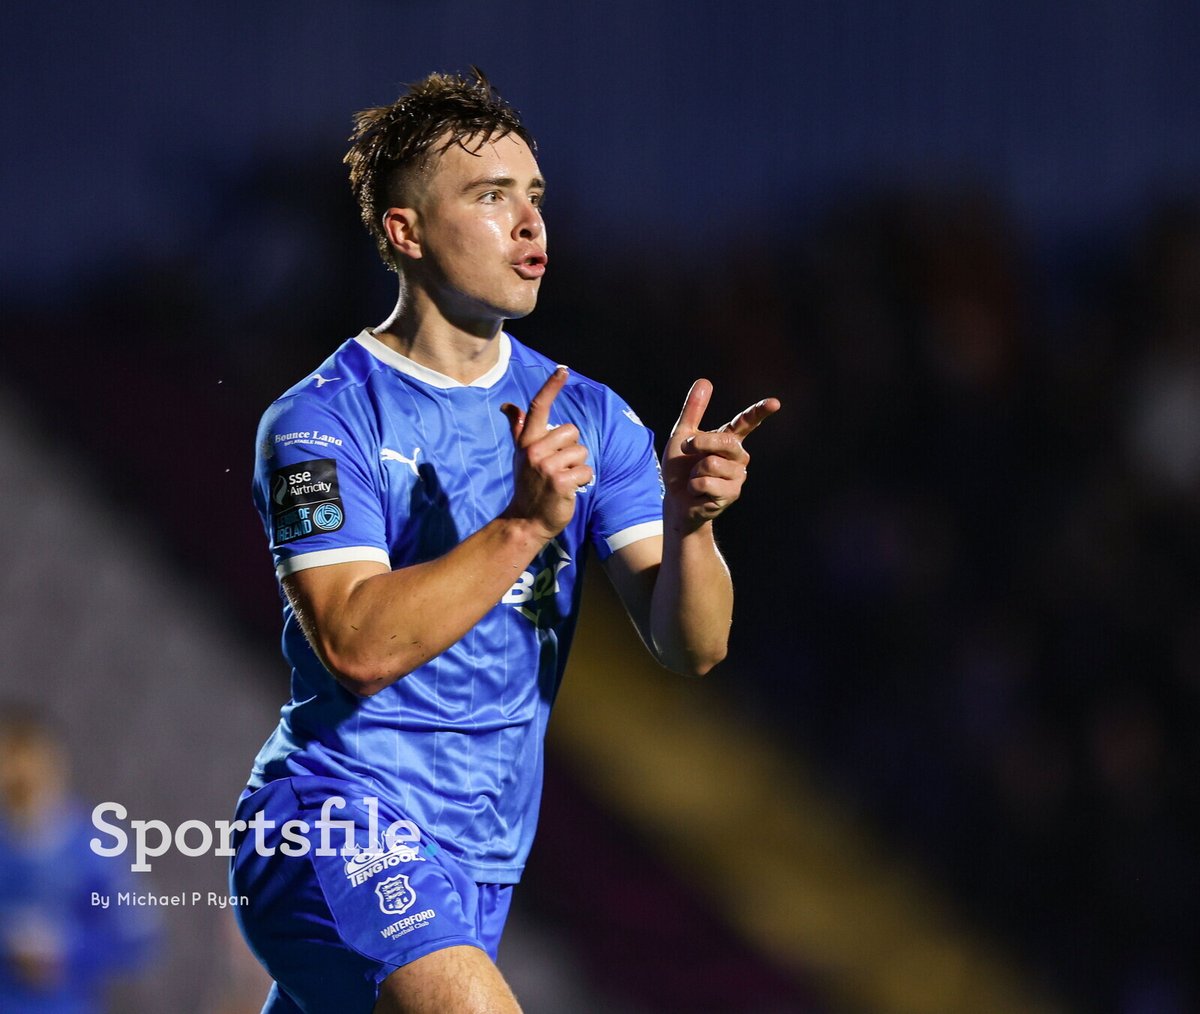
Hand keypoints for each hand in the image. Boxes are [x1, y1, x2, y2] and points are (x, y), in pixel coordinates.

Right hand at [500, 367, 593, 540]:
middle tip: (558, 467)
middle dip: (572, 449)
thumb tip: (509, 406)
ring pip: (582, 452)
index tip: (563, 370)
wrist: (526, 520)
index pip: (538, 407)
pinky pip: (586, 470)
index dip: (552, 387)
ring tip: (562, 479)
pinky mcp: (560, 481)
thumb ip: (519, 429)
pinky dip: (582, 481)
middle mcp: (534, 450)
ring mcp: (546, 466)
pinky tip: (568, 489)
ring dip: (578, 467)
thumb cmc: (528, 485)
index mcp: (527, 441)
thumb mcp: (521, 454)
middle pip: (572, 432)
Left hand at [662, 379, 779, 529]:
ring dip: (694, 471)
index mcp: (728, 440)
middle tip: (687, 450)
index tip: (775, 403)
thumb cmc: (681, 468)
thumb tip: (704, 381)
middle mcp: (738, 457)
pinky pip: (706, 482)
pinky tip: (698, 492)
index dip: (759, 412)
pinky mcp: (732, 494)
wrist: (676, 500)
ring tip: (696, 478)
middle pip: (724, 442)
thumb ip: (693, 410)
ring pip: (712, 463)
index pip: (746, 422)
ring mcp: (737, 476)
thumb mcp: (682, 435)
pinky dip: (694, 487)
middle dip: (699, 443)